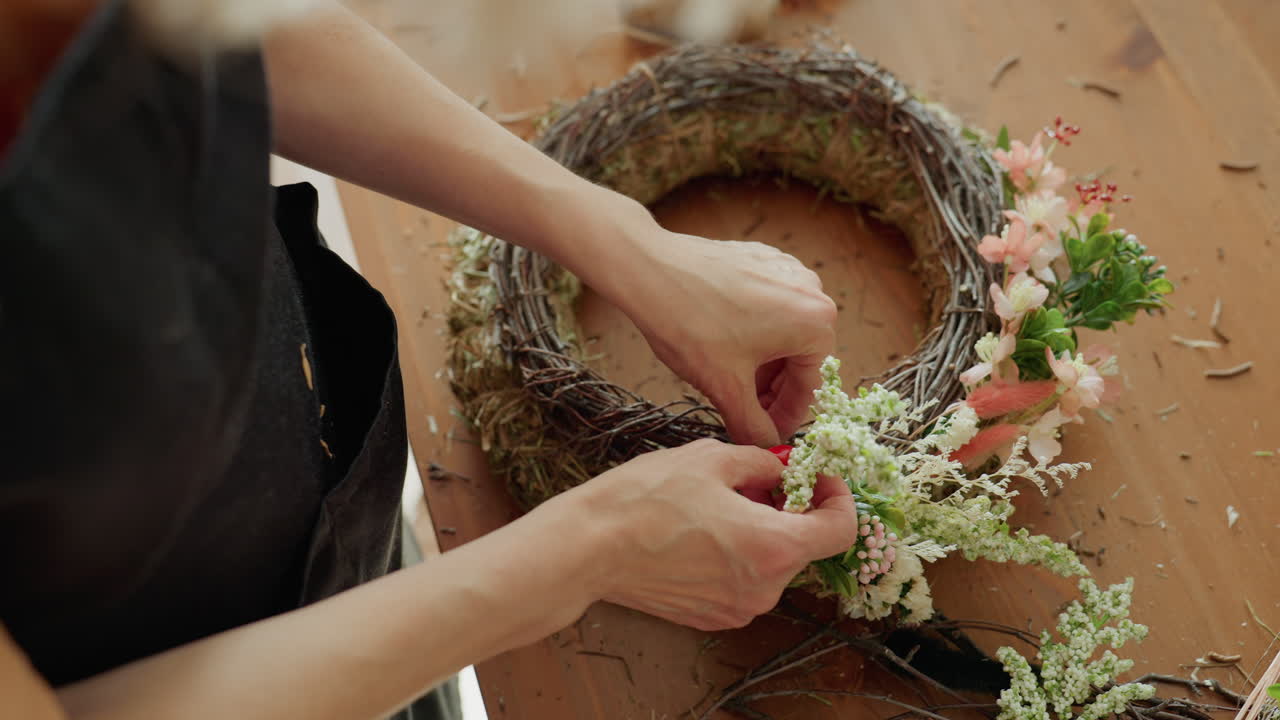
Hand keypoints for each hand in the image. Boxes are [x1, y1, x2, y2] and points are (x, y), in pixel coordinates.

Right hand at [564, 439, 858, 630]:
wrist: (588, 548)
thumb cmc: (645, 500)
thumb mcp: (711, 459)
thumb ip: (762, 462)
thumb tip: (783, 467)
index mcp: (774, 547)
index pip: (841, 530)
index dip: (839, 497)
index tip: (819, 478)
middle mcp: (764, 588)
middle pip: (804, 546)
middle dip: (791, 509)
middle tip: (758, 480)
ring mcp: (738, 609)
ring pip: (772, 563)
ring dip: (762, 531)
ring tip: (720, 503)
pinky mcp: (711, 617)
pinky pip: (743, 581)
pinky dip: (737, 555)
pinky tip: (701, 530)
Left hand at [609, 231, 837, 446]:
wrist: (648, 269)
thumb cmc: (690, 324)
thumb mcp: (726, 387)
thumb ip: (753, 426)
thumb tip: (768, 446)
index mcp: (816, 322)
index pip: (809, 386)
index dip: (786, 418)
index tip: (768, 435)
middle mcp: (812, 290)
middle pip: (799, 356)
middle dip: (772, 390)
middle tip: (746, 414)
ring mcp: (786, 270)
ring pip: (783, 332)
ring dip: (762, 364)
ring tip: (731, 384)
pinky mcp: (761, 259)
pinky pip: (767, 306)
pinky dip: (752, 333)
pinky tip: (725, 350)